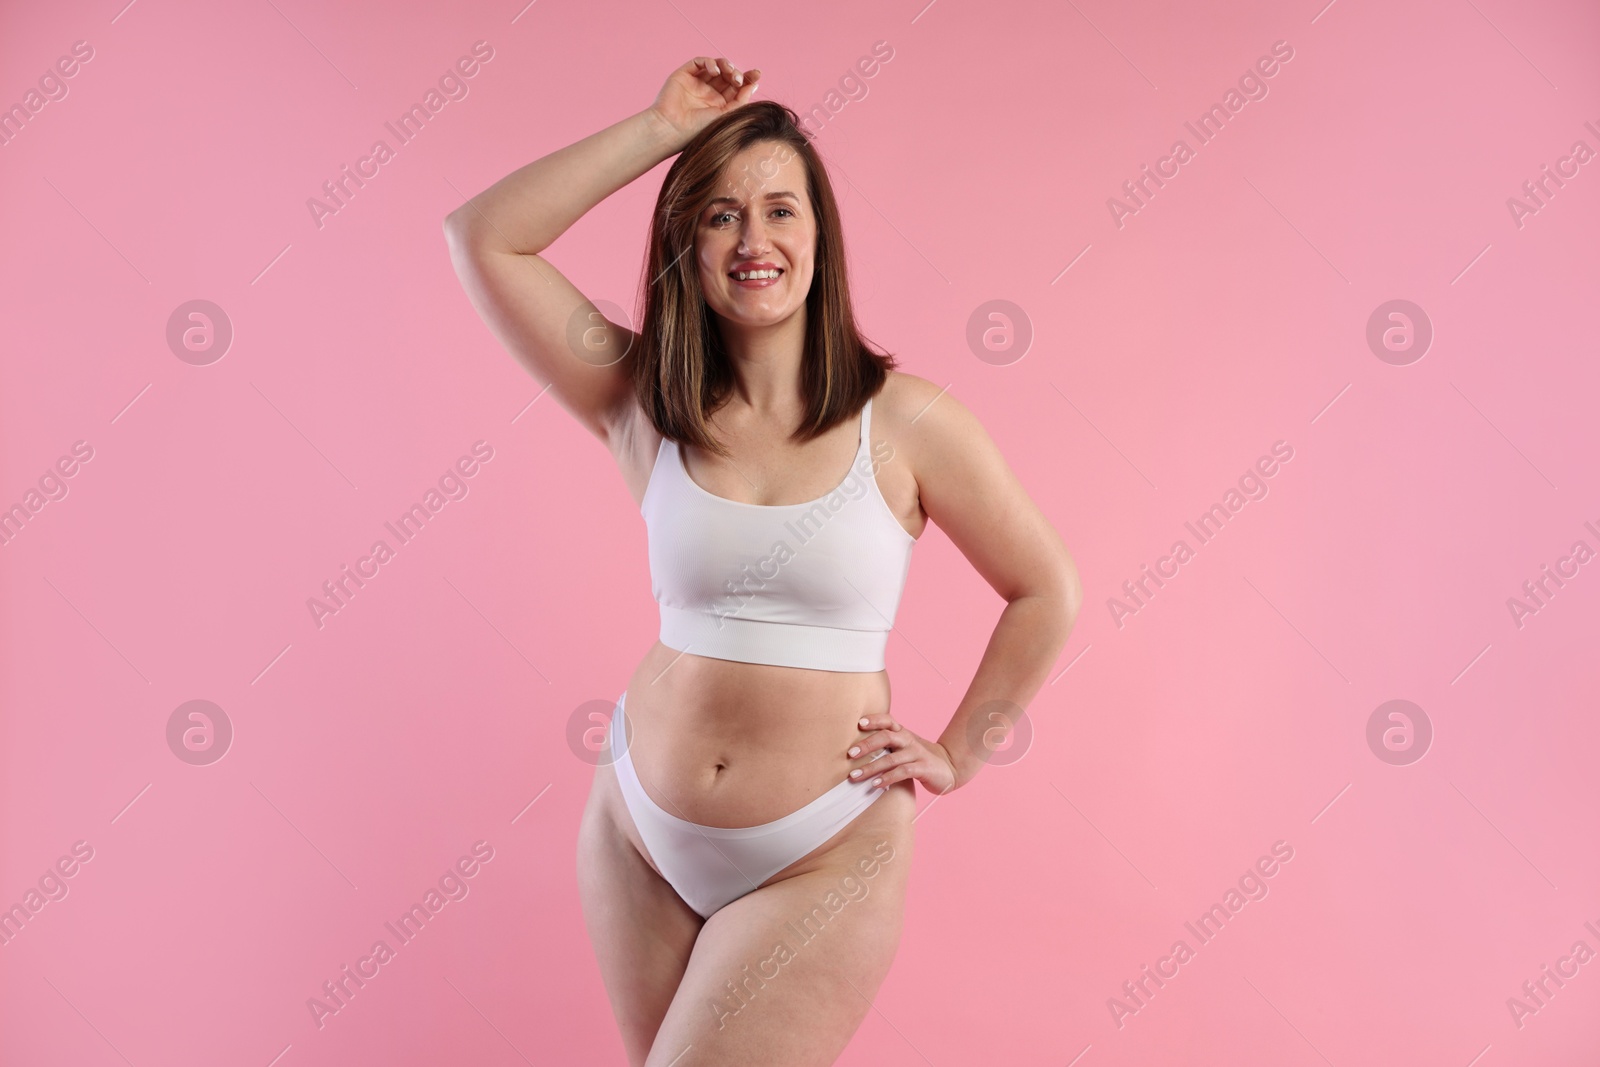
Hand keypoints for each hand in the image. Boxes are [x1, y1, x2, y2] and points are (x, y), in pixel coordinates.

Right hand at [649, 56, 761, 144]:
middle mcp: (708, 94)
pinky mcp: (684, 75)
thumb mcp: (726, 115)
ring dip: (726, 65)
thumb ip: (741, 100)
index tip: (757, 74)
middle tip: (739, 79)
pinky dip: (709, 62)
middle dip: (737, 73)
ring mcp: (696, 83)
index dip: (747, 79)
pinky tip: (715, 71)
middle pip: (728, 75)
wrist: (672, 129)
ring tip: (729, 72)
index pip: (736, 87)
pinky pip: (699, 62)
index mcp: (719, 105)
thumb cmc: (698, 129)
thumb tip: (754, 84)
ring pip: (716, 66)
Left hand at [845, 712, 959, 795]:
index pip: (887, 720)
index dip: (874, 720)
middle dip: (866, 745)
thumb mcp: (904, 746)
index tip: (858, 723)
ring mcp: (916, 753)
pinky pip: (903, 772)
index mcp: (902, 732)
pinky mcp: (923, 768)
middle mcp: (909, 740)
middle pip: (886, 736)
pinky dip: (887, 778)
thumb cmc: (919, 757)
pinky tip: (875, 784)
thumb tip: (855, 751)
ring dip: (871, 767)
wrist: (950, 767)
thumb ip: (886, 745)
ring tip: (854, 776)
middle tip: (850, 754)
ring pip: (891, 758)